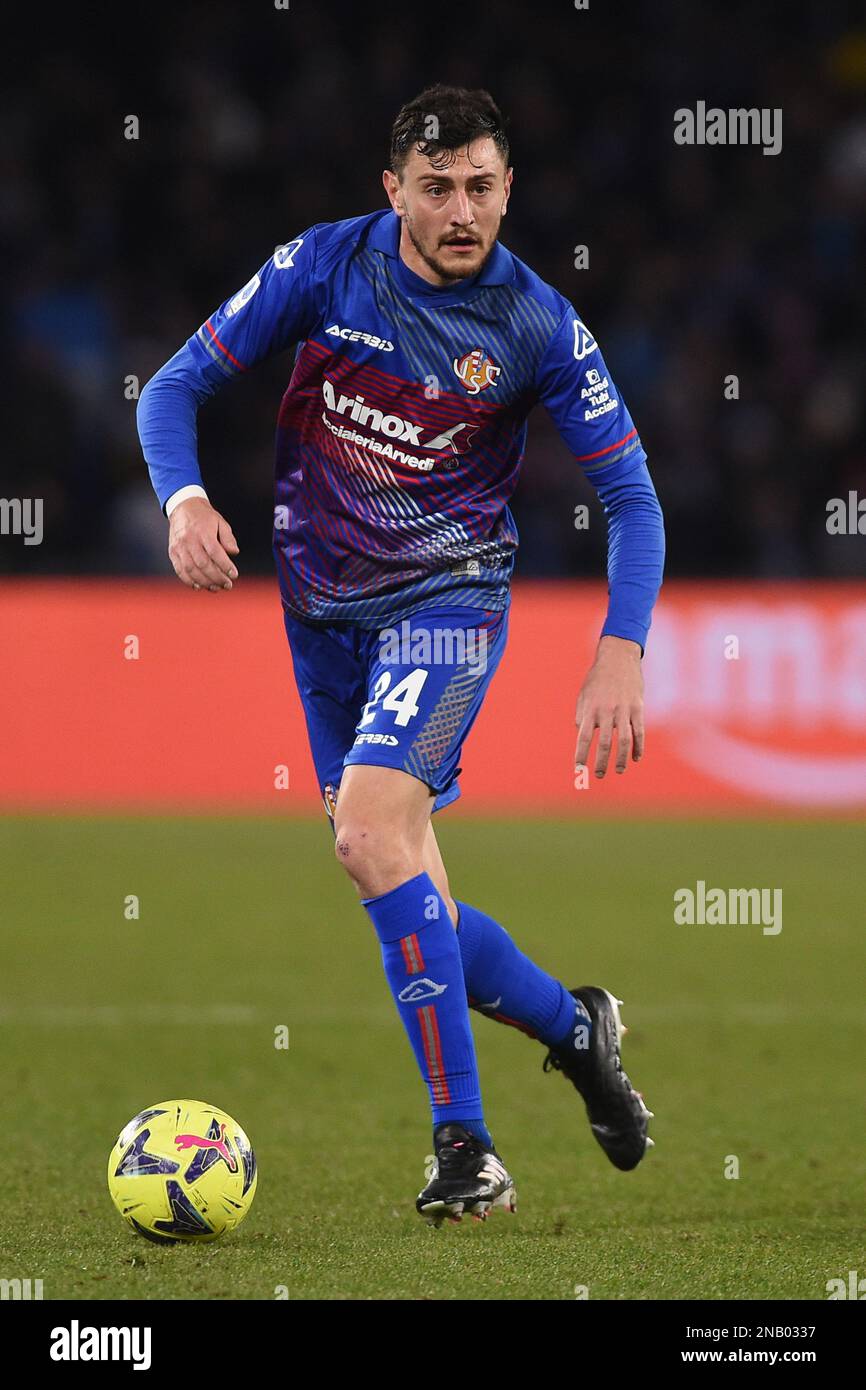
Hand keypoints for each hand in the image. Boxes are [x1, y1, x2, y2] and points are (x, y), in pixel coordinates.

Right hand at [167, 498, 239, 590]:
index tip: (234, 575)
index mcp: (203, 531)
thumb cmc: (205, 517)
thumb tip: (234, 552)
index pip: (215, 552)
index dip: (225, 566)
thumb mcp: (221, 522)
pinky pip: (180, 570)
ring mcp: (179, 547)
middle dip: (217, 578)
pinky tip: (200, 586)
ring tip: (217, 588)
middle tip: (228, 585)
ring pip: (191, 570)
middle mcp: (189, 540)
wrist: (183, 507)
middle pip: (203, 564)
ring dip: (205, 582)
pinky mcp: (173, 552)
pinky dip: (189, 581)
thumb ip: (228, 538)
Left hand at [575, 635, 644, 777]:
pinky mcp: (638, 707)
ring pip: (623, 741)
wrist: (618, 657)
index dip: (581, 755)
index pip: (582, 738)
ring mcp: (623, 709)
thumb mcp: (584, 694)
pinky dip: (638, 747)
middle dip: (601, 762)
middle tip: (599, 775)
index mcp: (590, 709)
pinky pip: (639, 731)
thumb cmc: (598, 678)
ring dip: (621, 759)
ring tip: (619, 771)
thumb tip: (580, 733)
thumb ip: (581, 714)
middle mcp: (606, 711)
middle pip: (604, 743)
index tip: (579, 769)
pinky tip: (636, 758)